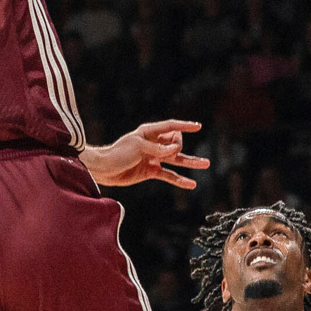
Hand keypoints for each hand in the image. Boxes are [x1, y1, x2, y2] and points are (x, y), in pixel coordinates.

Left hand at [82, 119, 210, 187]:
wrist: (104, 170)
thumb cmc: (118, 153)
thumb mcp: (137, 147)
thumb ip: (157, 148)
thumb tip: (175, 150)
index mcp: (148, 132)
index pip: (170, 126)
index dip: (184, 126)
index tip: (198, 126)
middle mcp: (154, 144)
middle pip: (175, 142)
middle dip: (178, 146)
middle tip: (171, 153)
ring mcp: (154, 158)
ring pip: (176, 159)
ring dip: (191, 162)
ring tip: (206, 163)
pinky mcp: (151, 171)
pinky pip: (169, 175)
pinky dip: (179, 179)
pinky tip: (191, 184)